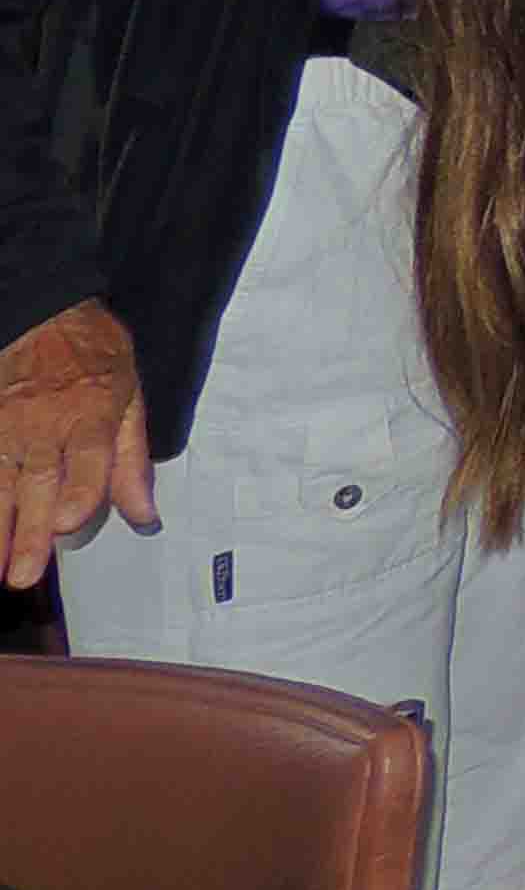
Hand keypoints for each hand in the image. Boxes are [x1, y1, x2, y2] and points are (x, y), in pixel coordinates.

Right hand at [0, 300, 151, 591]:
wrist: (43, 315)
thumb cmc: (94, 357)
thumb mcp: (130, 395)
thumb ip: (133, 459)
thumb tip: (146, 516)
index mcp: (92, 416)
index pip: (87, 459)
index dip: (79, 490)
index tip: (68, 522)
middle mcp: (46, 427)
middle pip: (38, 484)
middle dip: (29, 531)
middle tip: (23, 575)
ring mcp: (8, 429)